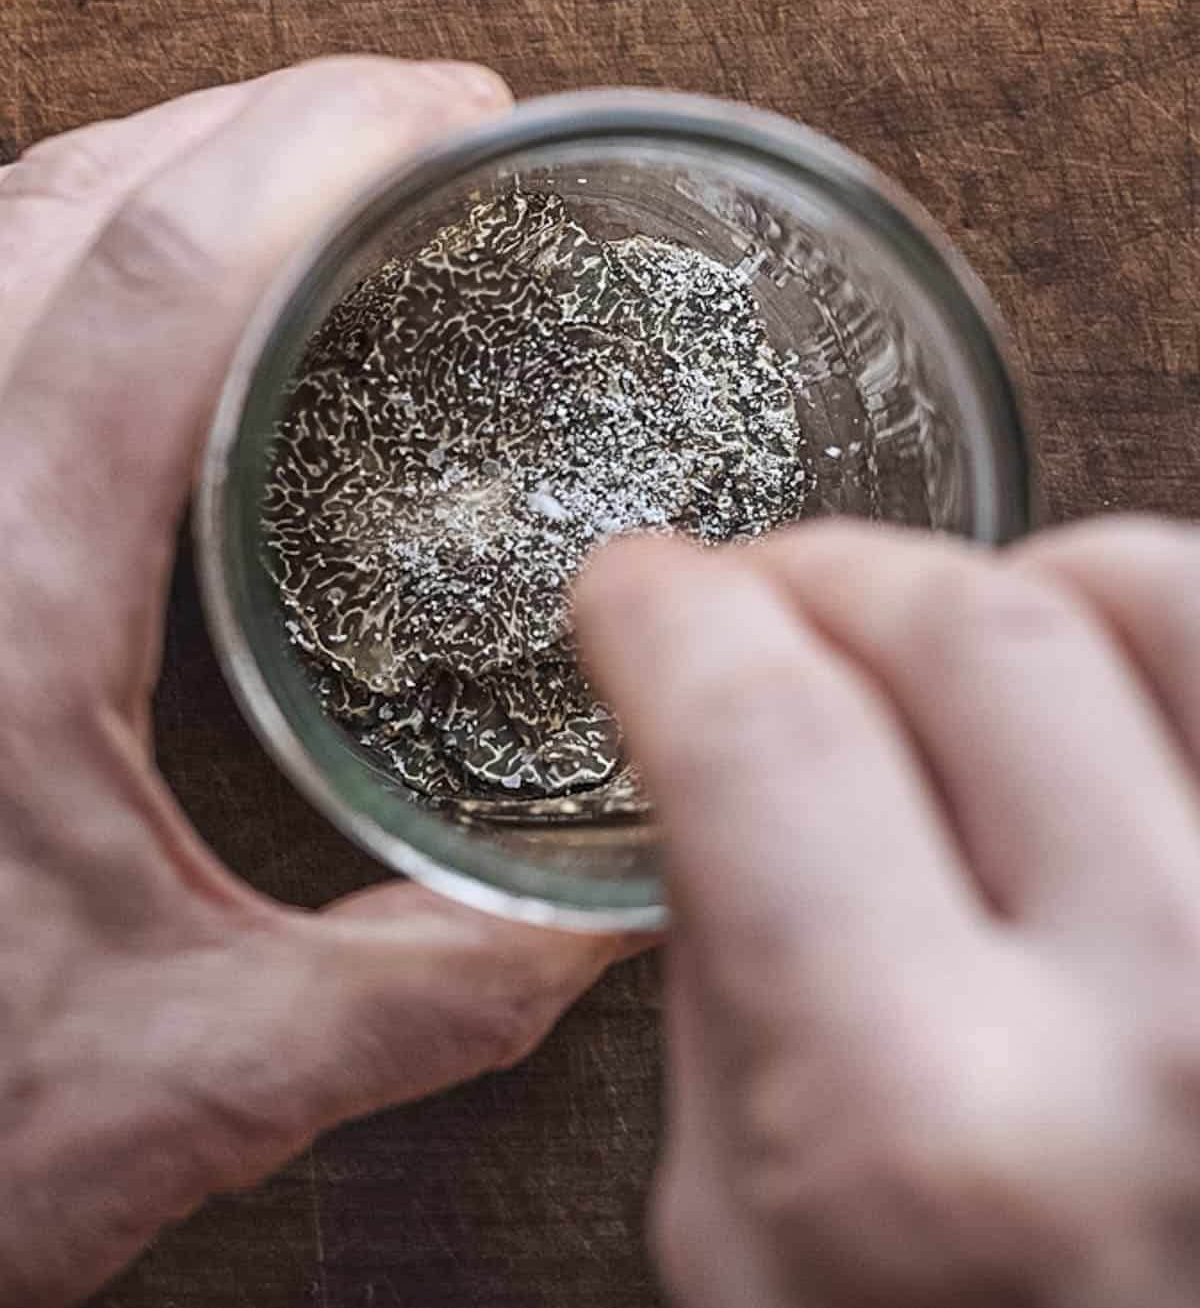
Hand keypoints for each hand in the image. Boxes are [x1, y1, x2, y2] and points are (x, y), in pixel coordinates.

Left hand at [0, 58, 630, 1307]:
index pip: (156, 289)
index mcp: (4, 608)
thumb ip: (419, 990)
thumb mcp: (190, 1075)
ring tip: (321, 163)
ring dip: (165, 157)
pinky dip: (80, 240)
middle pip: (67, 200)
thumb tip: (607, 915)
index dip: (316, 156)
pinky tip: (170, 284)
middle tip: (424, 121)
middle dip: (261, 118)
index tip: (456, 115)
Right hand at [579, 518, 1199, 1307]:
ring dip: (997, 576)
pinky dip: (1137, 625)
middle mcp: (1153, 1020)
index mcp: (918, 1122)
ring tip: (929, 641)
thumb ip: (723, 969)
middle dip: (816, 573)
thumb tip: (708, 750)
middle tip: (767, 602)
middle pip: (953, 624)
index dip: (667, 614)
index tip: (639, 591)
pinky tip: (1073, 696)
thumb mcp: (745, 1239)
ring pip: (1140, 590)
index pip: (759, 734)